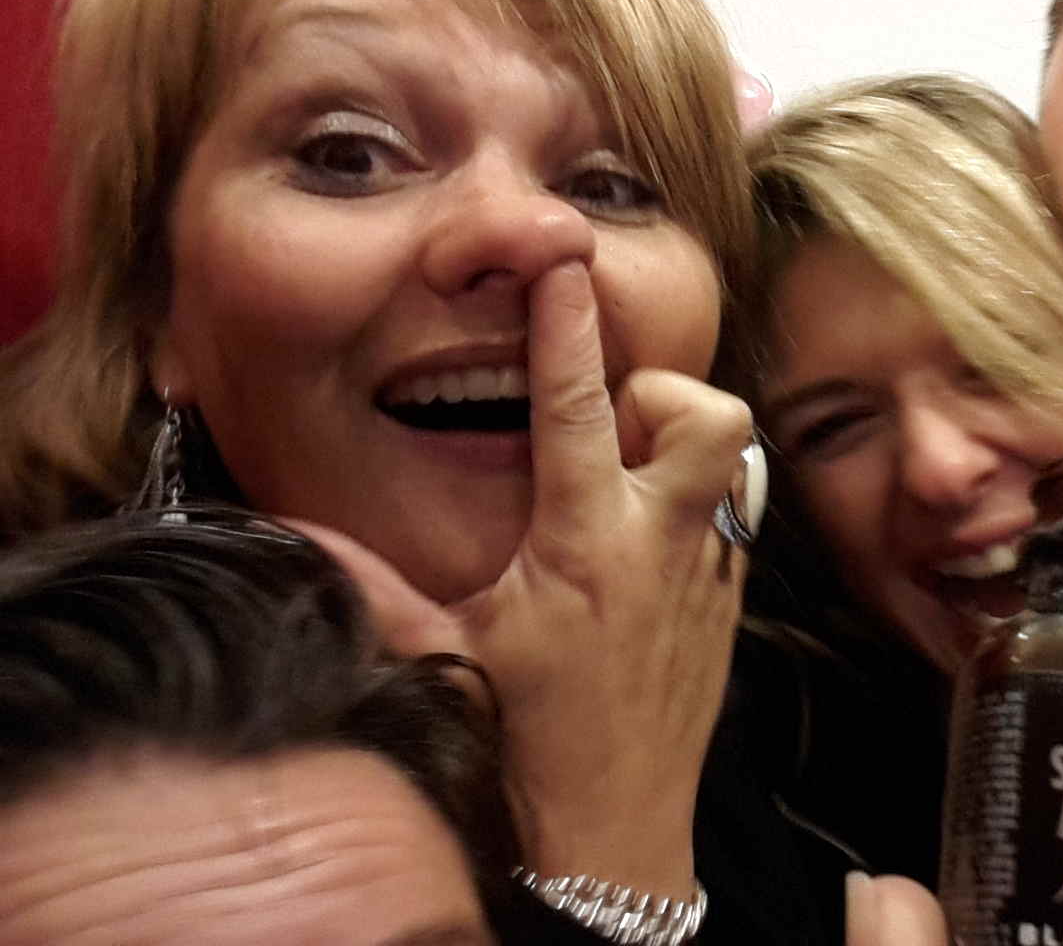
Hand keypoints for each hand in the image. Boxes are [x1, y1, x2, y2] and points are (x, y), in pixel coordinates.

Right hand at [326, 261, 750, 896]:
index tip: (561, 264)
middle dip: (664, 391)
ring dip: (686, 446)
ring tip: (628, 480)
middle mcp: (658, 543)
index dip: (564, 325)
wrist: (613, 828)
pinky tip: (646, 540)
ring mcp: (705, 569)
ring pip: (732, 458)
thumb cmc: (530, 739)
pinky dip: (695, 502)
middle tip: (614, 425)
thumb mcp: (449, 649)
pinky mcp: (729, 599)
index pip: (575, 407)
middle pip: (706, 412)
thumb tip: (298, 535)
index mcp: (581, 542)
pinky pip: (733, 513)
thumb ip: (375, 584)